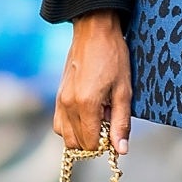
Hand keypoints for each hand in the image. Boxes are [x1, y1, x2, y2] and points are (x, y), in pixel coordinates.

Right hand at [53, 11, 131, 154]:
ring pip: (65, 136)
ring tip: (98, 119)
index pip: (90, 144)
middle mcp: (67, 105)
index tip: (115, 132)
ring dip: (81, 135)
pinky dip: (71, 127)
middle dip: (93, 142)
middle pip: (76, 144)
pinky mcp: (57, 95)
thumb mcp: (124, 91)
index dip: (105, 144)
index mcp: (85, 105)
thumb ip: (121, 122)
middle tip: (109, 125)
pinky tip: (87, 114)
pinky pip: (59, 123)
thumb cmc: (113, 57)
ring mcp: (59, 100)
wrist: (94, 31)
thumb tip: (120, 150)